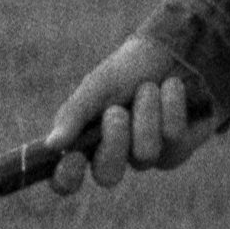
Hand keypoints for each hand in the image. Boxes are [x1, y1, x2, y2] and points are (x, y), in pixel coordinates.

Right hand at [38, 35, 208, 196]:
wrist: (172, 49)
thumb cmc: (127, 69)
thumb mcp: (96, 87)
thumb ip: (74, 115)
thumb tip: (51, 145)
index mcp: (85, 142)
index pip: (67, 179)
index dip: (67, 178)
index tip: (74, 158)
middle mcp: (114, 155)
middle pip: (107, 176)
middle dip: (113, 142)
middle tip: (117, 111)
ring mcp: (147, 155)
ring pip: (144, 155)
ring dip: (145, 113)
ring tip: (148, 87)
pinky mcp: (178, 148)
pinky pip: (173, 139)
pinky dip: (171, 106)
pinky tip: (171, 87)